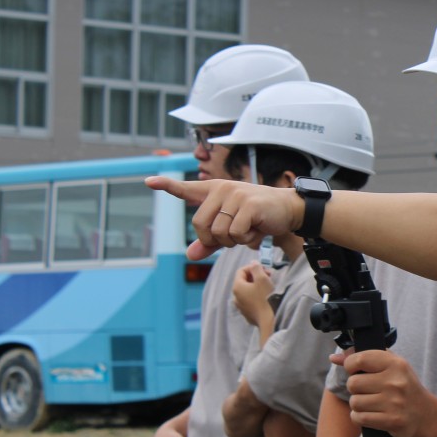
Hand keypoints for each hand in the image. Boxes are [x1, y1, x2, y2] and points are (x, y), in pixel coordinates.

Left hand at [145, 176, 299, 260]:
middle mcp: (221, 189)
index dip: (166, 186)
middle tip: (234, 235)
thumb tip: (190, 255)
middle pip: (200, 225)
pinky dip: (245, 240)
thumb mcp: (231, 229)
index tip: (149, 181)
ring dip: (233, 241)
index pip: (186, 189)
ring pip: (218, 232)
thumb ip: (209, 241)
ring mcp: (235, 195)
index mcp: (213, 191)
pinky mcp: (248, 205)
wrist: (287, 210)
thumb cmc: (257, 218)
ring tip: (248, 230)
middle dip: (215, 239)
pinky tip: (256, 230)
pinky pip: (235, 233)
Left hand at [232, 262, 275, 326]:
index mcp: (237, 287)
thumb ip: (256, 268)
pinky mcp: (247, 314)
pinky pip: (250, 301)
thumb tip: (252, 263)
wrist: (269, 321)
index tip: (264, 269)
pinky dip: (256, 296)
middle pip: (244, 281)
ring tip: (267, 288)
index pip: (241, 271)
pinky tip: (265, 299)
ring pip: (247, 292)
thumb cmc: (266, 298)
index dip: (253, 267)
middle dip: (255, 276)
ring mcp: (240, 307)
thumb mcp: (262, 278)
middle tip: (268, 277)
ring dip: (256, 287)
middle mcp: (235, 297)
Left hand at [343, 350, 436, 436]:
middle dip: (355, 388)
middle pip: (353, 383)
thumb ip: (362, 358)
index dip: (350, 366)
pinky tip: (370, 414)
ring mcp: (394, 402)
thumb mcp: (389, 365)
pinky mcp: (391, 421)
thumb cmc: (402, 385)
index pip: (359, 359)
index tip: (356, 370)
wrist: (424, 413)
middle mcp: (395, 382)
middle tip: (367, 390)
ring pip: (354, 402)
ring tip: (370, 403)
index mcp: (395, 364)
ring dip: (358, 404)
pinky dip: (359, 417)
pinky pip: (359, 418)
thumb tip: (334, 358)